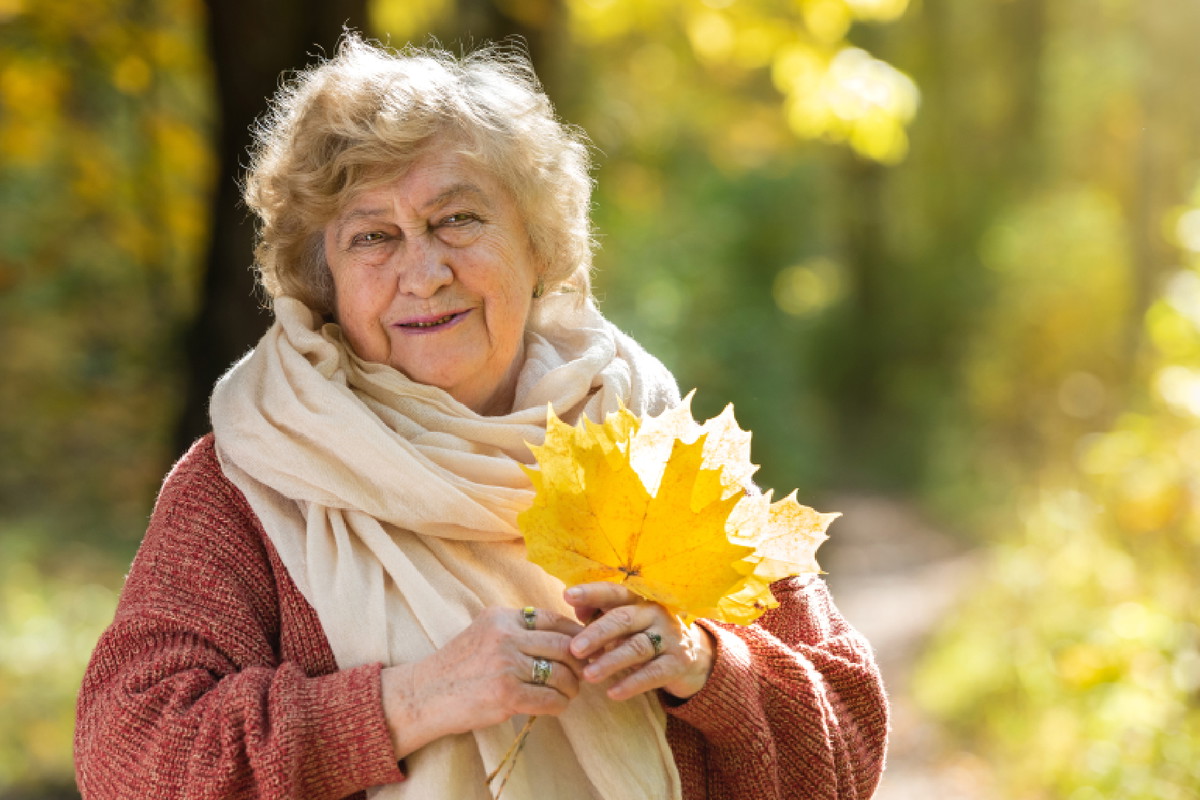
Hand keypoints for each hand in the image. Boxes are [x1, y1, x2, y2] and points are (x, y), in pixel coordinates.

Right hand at [380, 605, 584, 757]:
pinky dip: (559, 705)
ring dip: (572, 686)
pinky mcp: (506, 694)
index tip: (583, 646)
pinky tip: (557, 706)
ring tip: (570, 692)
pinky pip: (549, 699)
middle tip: (583, 673)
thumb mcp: (484, 633)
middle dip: (579, 661)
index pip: (552, 618)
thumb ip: (515, 629)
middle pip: (563, 645)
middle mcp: (505, 636)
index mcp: (502, 617)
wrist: (424, 695)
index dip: (575, 633)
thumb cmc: (458, 666)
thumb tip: (560, 635)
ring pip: (561, 673)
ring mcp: (506, 665)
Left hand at [564, 583, 714, 701]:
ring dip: (610, 661)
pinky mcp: (679, 662)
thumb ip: (600, 613)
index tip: (568, 596)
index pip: (614, 592)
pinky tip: (612, 692)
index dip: (592, 593)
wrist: (692, 658)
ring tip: (588, 675)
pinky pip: (653, 673)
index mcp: (639, 600)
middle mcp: (655, 613)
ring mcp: (670, 637)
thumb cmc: (646, 636)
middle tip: (574, 649)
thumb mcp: (625, 623)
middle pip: (623, 619)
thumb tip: (575, 607)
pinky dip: (632, 684)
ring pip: (637, 647)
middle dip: (596, 633)